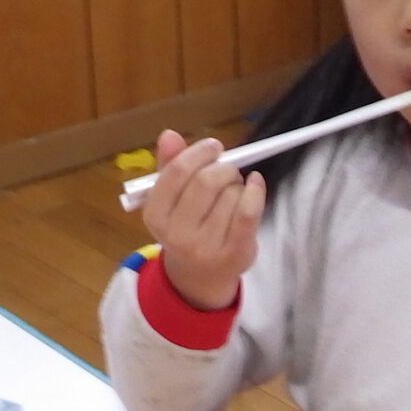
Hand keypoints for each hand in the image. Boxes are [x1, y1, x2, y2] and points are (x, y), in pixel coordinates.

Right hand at [141, 129, 262, 311]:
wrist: (200, 275)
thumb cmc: (186, 227)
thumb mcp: (171, 199)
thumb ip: (169, 165)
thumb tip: (169, 134)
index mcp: (155, 215)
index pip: (176, 173)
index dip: (198, 153)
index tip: (214, 147)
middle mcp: (176, 234)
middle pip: (205, 182)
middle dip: (222, 168)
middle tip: (228, 170)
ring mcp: (205, 247)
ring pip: (230, 195)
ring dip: (238, 185)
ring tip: (234, 192)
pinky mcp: (234, 253)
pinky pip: (248, 212)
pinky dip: (256, 191)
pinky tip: (256, 183)